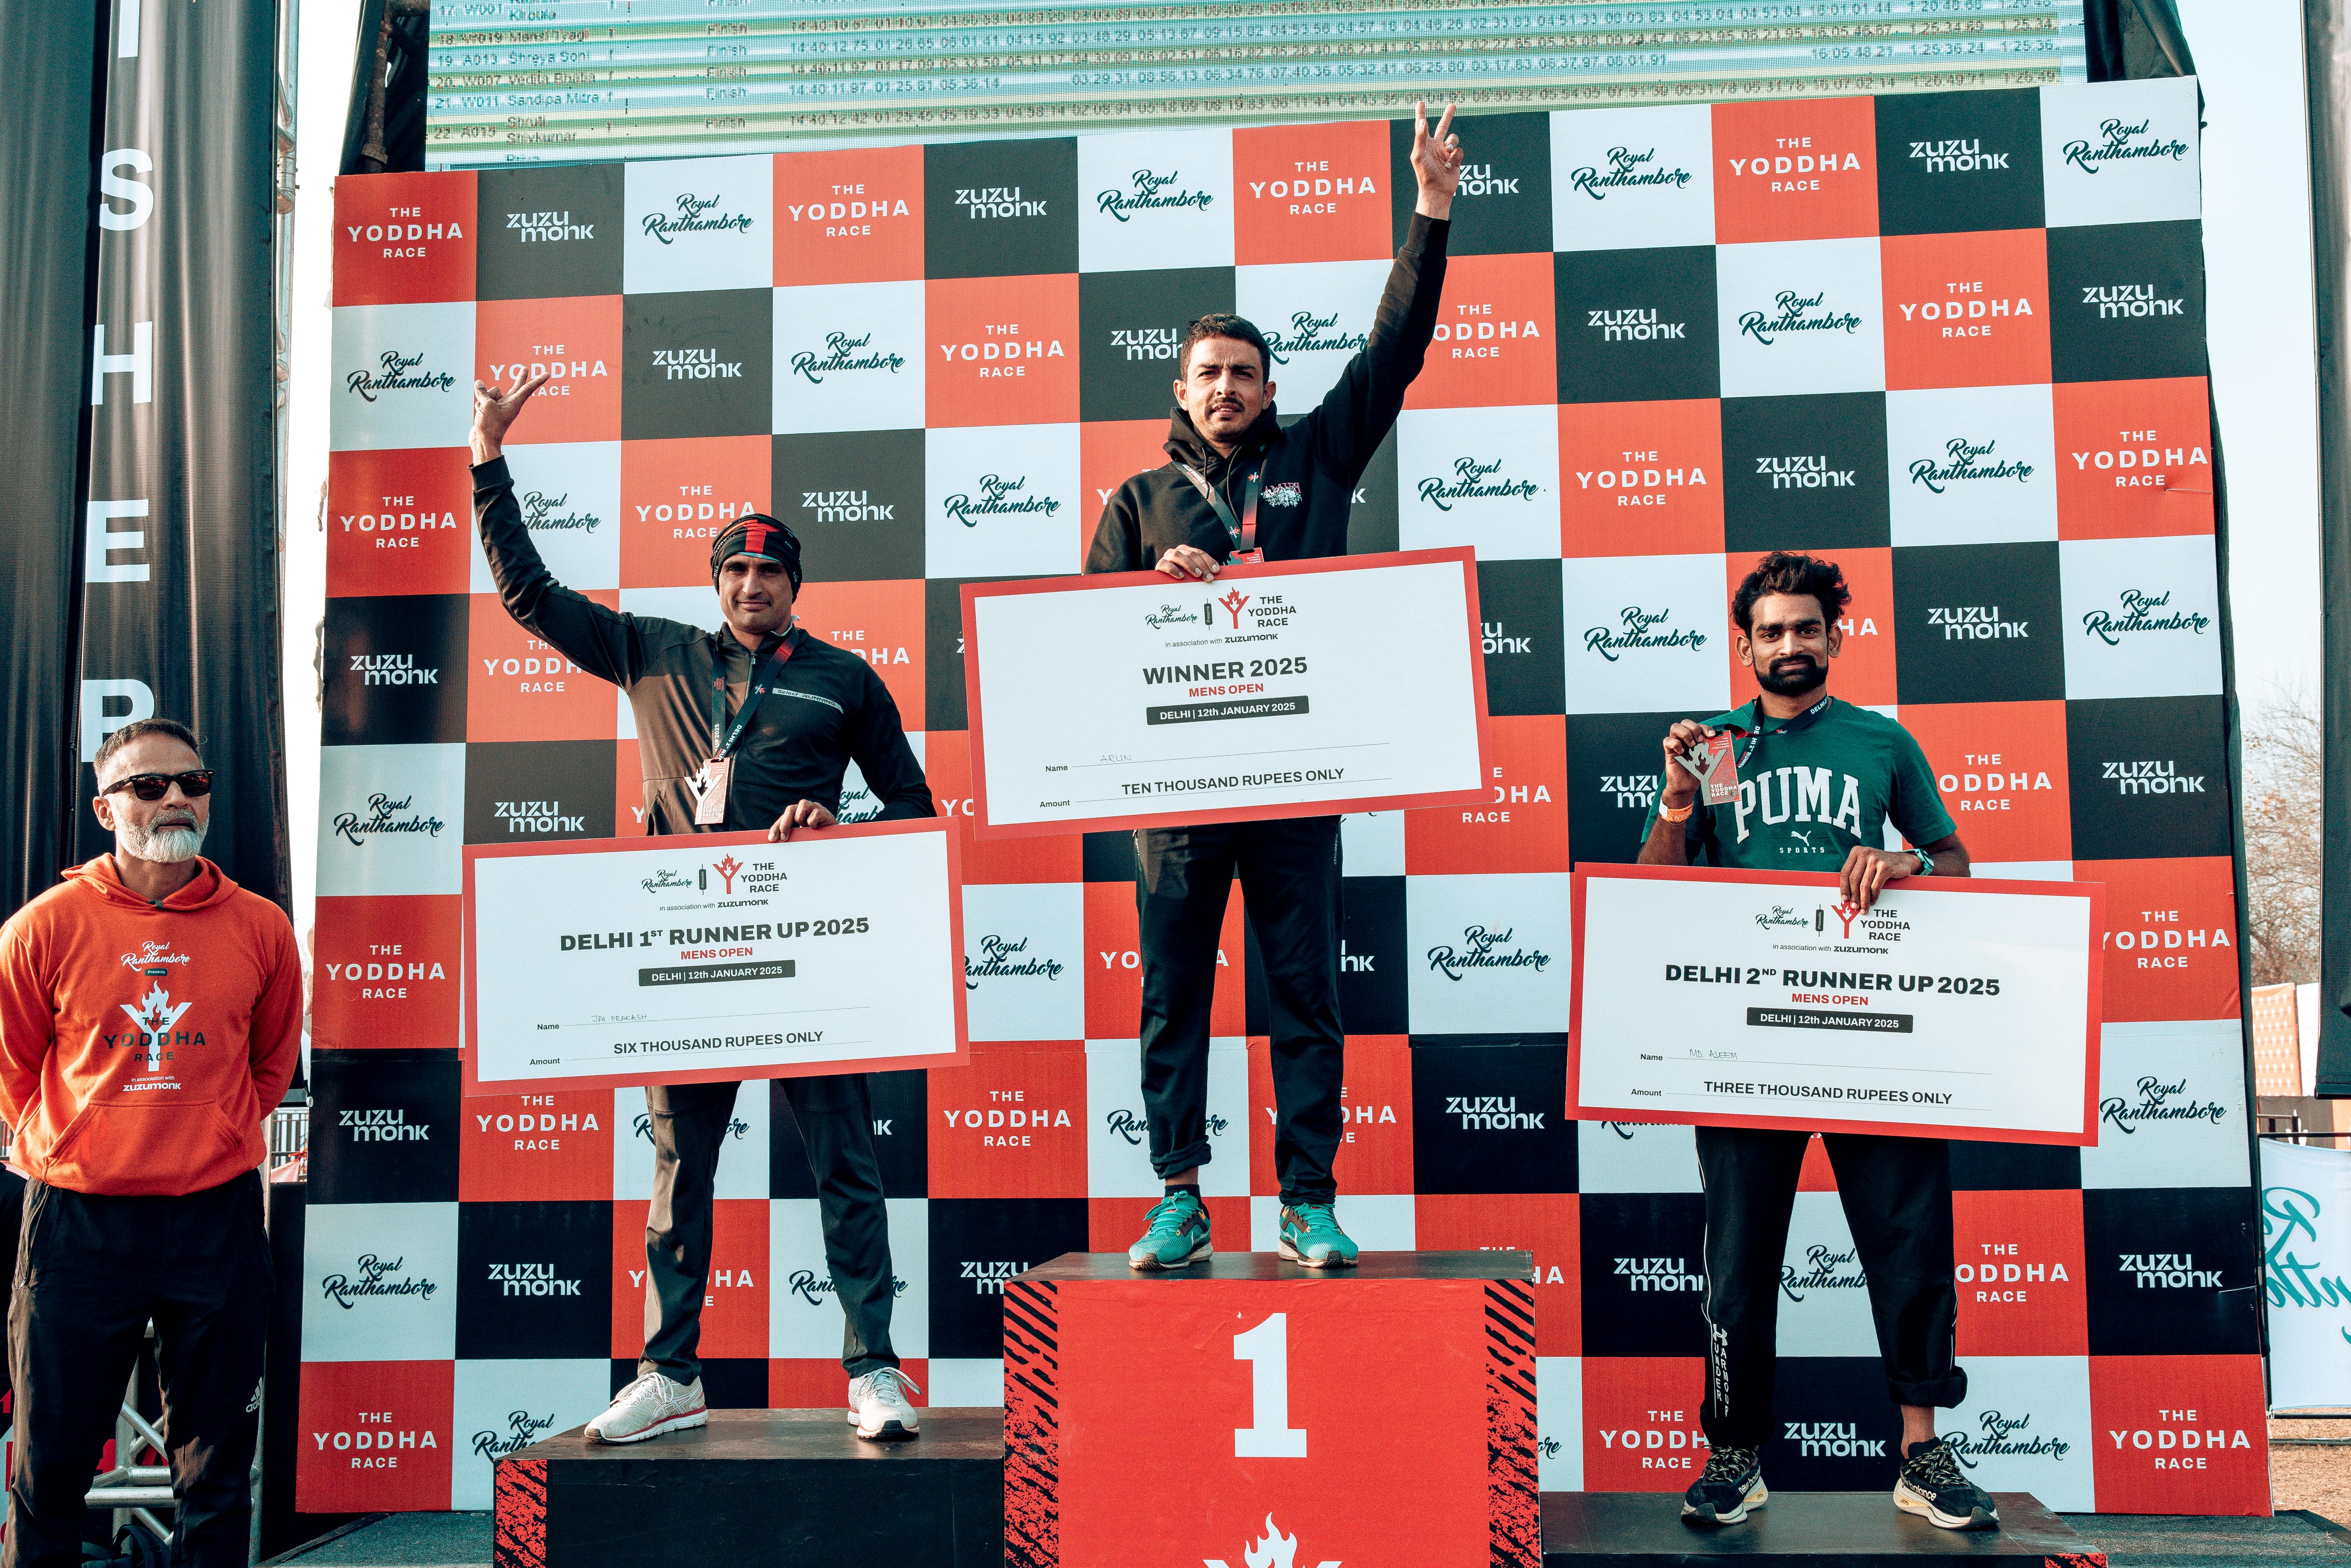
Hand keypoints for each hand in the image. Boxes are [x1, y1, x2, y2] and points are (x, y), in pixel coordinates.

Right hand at [470, 370, 547, 463]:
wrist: (483, 441)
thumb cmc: (489, 426)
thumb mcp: (486, 405)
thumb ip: (483, 392)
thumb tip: (479, 383)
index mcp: (515, 403)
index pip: (528, 388)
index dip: (538, 380)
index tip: (548, 374)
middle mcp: (509, 403)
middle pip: (515, 386)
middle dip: (520, 377)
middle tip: (526, 368)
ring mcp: (499, 406)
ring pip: (489, 392)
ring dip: (483, 399)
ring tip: (484, 412)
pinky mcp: (490, 409)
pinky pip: (482, 399)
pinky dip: (478, 405)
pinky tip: (479, 414)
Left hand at [767, 800, 838, 841]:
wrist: (835, 836)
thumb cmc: (817, 836)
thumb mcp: (802, 836)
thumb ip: (792, 835)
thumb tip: (776, 840)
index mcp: (797, 814)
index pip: (783, 817)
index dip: (776, 827)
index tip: (772, 839)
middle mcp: (805, 808)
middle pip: (790, 809)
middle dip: (784, 823)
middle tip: (784, 837)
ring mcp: (814, 808)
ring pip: (802, 805)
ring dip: (800, 818)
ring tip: (805, 827)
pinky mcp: (823, 812)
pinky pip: (815, 814)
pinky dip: (813, 822)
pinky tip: (816, 828)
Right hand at [1156, 544, 1220, 580]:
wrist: (1162, 581)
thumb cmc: (1181, 577)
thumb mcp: (1192, 573)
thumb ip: (1201, 571)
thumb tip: (1214, 575)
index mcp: (1186, 551)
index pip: (1200, 553)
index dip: (1209, 561)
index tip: (1216, 570)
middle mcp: (1177, 551)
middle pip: (1191, 554)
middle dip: (1202, 566)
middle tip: (1209, 577)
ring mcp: (1167, 557)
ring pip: (1178, 555)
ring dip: (1189, 564)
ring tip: (1197, 574)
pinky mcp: (1160, 564)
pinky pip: (1165, 564)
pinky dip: (1173, 569)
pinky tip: (1181, 576)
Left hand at [1411, 101, 1464, 218]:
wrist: (1437, 191)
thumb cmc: (1425, 174)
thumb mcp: (1419, 155)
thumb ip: (1420, 137)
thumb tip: (1422, 121)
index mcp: (1425, 144)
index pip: (1422, 125)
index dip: (1421, 113)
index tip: (1420, 102)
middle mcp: (1435, 146)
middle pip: (1443, 127)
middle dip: (1448, 116)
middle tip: (1453, 105)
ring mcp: (1446, 152)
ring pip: (1454, 139)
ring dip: (1452, 143)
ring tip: (1447, 153)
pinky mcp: (1455, 159)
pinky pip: (1459, 151)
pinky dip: (1455, 157)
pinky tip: (1449, 166)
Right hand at [1657, 718, 1714, 808]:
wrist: (1687, 786)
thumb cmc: (1697, 773)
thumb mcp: (1708, 759)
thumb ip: (1711, 748)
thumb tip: (1718, 739)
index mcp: (1696, 739)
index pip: (1698, 725)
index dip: (1705, 727)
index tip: (1711, 735)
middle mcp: (1685, 740)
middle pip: (1685, 722)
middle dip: (1694, 728)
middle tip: (1700, 740)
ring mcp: (1676, 745)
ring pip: (1675, 727)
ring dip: (1685, 733)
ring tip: (1691, 745)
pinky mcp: (1669, 752)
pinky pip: (1667, 740)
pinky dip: (1674, 744)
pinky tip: (1681, 752)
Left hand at [1838, 846, 1919, 912]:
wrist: (1903, 861)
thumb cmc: (1880, 865)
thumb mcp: (1866, 864)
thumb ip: (1856, 873)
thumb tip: (1847, 894)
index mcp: (1856, 852)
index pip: (1845, 872)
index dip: (1843, 887)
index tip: (1844, 898)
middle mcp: (1865, 853)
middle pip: (1854, 879)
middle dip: (1853, 895)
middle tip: (1854, 906)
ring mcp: (1875, 859)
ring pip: (1864, 884)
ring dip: (1863, 899)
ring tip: (1863, 908)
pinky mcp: (1885, 867)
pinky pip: (1875, 886)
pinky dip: (1873, 896)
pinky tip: (1872, 902)